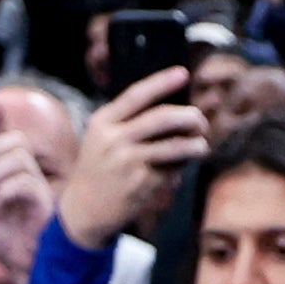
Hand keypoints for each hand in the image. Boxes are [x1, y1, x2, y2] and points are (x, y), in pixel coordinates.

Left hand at [0, 127, 53, 273]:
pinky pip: (26, 182)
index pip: (10, 139)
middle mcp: (31, 175)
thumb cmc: (3, 241)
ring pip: (20, 158)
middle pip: (18, 139)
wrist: (21, 265)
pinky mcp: (44, 202)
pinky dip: (4, 192)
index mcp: (16, 174)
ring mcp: (39, 187)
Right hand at [60, 68, 209, 248]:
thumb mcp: (101, 139)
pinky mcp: (140, 183)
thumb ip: (129, 121)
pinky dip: (180, 169)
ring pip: (176, 145)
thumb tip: (177, 108)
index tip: (183, 73)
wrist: (83, 210)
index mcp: (103, 123)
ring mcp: (126, 162)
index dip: (162, 82)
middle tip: (200, 122)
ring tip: (201, 146)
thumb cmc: (99, 169)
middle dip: (191, 117)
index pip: (136, 95)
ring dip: (196, 145)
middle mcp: (112, 140)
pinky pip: (172, 170)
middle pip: (163, 118)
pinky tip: (176, 172)